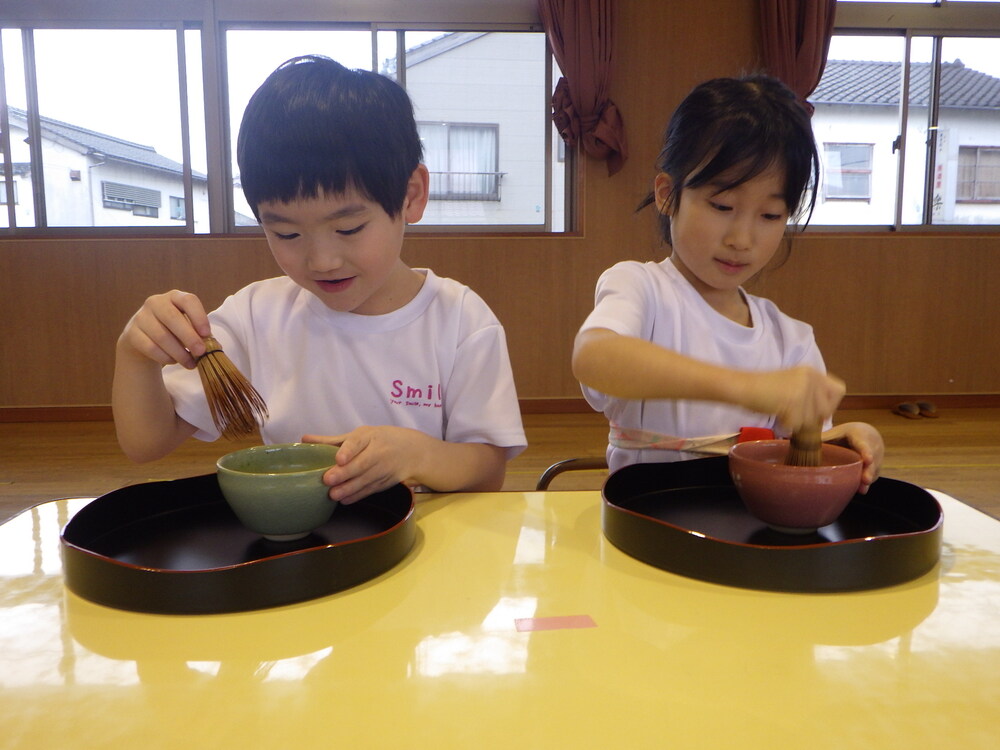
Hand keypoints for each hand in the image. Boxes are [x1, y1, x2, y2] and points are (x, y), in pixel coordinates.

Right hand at [118, 290, 210, 368]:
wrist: (143, 338)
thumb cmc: (173, 331)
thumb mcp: (187, 326)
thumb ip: (199, 333)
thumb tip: (214, 346)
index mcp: (174, 297)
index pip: (188, 300)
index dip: (199, 317)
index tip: (207, 334)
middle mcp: (156, 302)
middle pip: (172, 318)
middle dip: (189, 337)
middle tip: (201, 352)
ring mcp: (141, 317)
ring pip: (161, 336)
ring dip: (179, 352)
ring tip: (190, 363)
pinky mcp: (132, 333)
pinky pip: (150, 347)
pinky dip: (165, 357)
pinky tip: (173, 361)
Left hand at [303, 426, 428, 504]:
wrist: (412, 452)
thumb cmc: (380, 440)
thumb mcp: (360, 435)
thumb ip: (332, 440)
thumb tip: (304, 440)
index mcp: (369, 437)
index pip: (358, 442)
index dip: (348, 450)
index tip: (339, 458)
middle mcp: (378, 452)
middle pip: (361, 464)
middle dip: (344, 473)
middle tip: (328, 480)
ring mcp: (383, 469)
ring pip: (365, 480)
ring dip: (349, 488)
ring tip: (333, 495)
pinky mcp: (385, 483)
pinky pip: (370, 490)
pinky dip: (357, 496)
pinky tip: (344, 500)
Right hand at [742, 366, 845, 433]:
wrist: (744, 386)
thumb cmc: (763, 389)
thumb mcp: (793, 384)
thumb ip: (811, 394)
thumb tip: (825, 414)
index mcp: (812, 372)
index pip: (839, 391)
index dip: (830, 404)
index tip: (816, 410)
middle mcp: (811, 378)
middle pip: (826, 409)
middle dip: (811, 417)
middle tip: (793, 413)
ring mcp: (803, 388)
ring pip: (811, 419)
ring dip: (797, 422)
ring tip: (781, 412)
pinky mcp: (794, 400)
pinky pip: (797, 424)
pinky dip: (786, 425)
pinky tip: (777, 415)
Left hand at [823, 421, 884, 493]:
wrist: (866, 434)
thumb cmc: (846, 435)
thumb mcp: (835, 433)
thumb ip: (821, 438)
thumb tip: (793, 439)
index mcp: (859, 435)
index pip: (863, 443)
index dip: (866, 451)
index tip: (868, 459)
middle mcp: (871, 447)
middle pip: (872, 460)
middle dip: (869, 470)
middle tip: (865, 480)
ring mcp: (875, 458)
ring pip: (873, 470)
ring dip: (868, 479)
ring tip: (861, 489)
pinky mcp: (875, 469)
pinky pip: (872, 476)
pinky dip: (865, 483)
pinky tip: (860, 490)